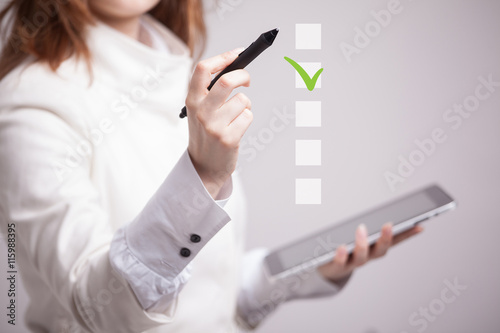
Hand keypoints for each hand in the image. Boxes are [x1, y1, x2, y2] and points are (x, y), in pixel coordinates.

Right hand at [185, 48, 251, 198]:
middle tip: (247, 81)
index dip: (222, 57)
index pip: (203, 69)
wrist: (203, 168)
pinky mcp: (228, 138)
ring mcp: (214, 126)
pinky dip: (247, 119)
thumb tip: (236, 68)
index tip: (237, 53)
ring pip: (243, 100)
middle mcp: (201, 111)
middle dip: (243, 76)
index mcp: (192, 100)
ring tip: (236, 116)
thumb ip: (211, 92)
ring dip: (245, 105)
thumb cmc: (206, 134)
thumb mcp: (200, 111)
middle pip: (227, 81)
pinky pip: (248, 116)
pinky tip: (237, 129)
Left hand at [317, 223, 423, 282]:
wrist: (330, 269)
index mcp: (376, 248)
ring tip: (361, 228)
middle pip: (380, 251)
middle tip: (388, 225)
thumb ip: (372, 225)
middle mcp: (368, 257)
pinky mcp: (337, 267)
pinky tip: (340, 246)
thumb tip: (385, 211)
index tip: (419, 226)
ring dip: (362, 244)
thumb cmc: (349, 248)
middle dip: (386, 238)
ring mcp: (353, 262)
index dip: (408, 235)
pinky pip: (340, 262)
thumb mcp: (362, 237)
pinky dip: (341, 255)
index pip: (395, 242)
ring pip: (361, 257)